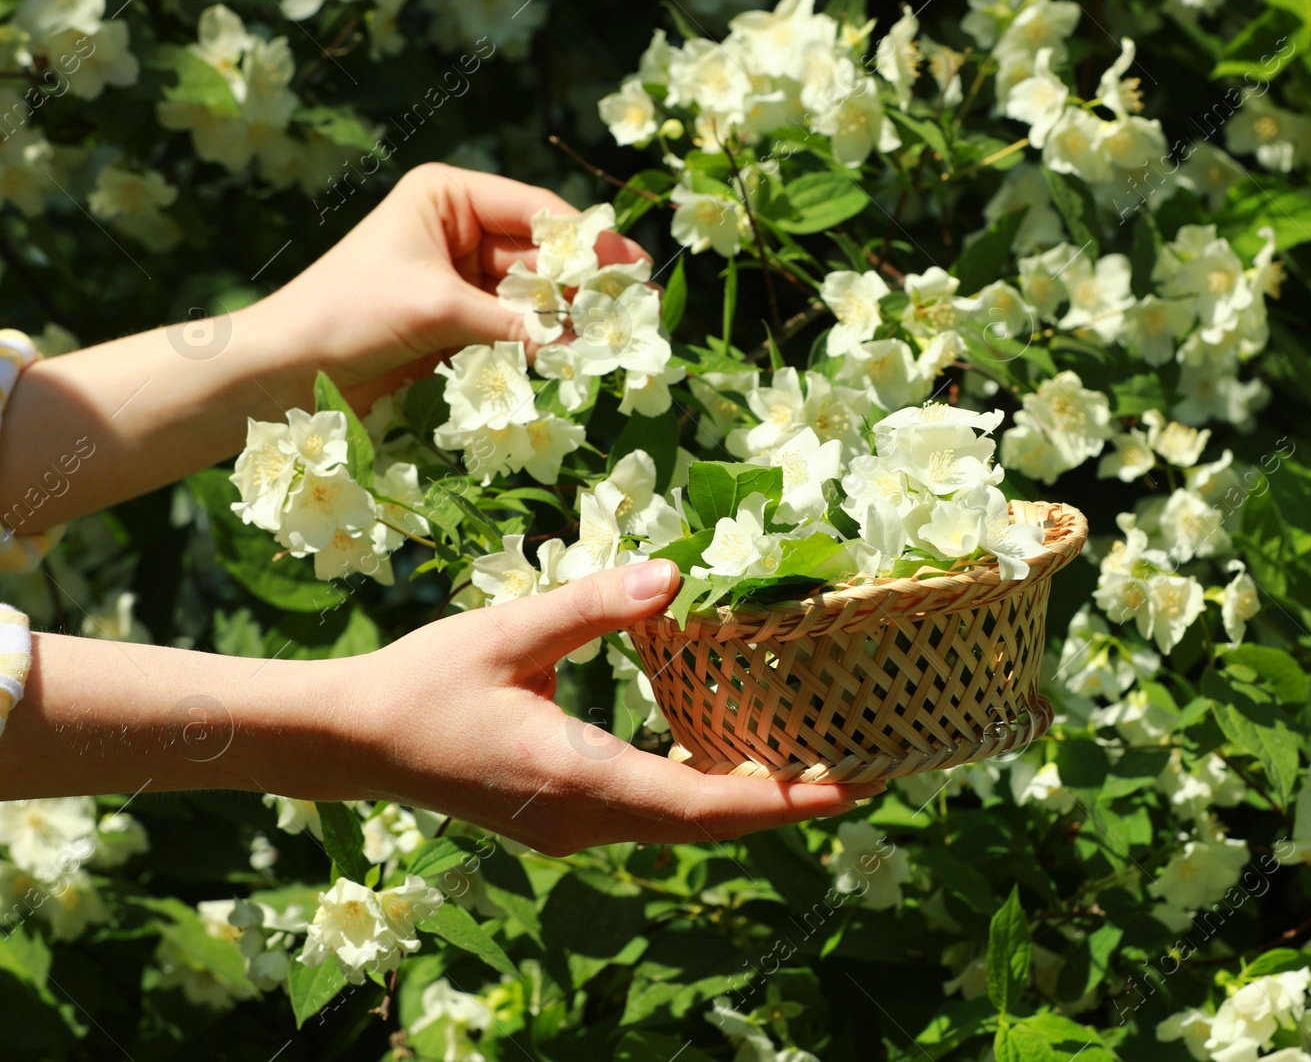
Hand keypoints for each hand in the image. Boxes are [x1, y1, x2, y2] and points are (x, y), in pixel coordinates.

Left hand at [261, 162, 648, 413]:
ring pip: (530, 299)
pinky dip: (538, 347)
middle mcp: (457, 230)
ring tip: (612, 342)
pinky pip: (512, 331)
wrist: (284, 371)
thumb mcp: (437, 310)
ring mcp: (458, 280)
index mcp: (448, 197)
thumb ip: (512, 325)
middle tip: (636, 309)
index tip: (632, 266)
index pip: (534, 213)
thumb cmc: (347, 314)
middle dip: (583, 285)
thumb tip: (579, 343)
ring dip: (565, 322)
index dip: (586, 241)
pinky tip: (572, 361)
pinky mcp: (455, 325)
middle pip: (540, 257)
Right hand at [335, 559, 882, 855]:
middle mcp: (582, 820)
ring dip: (747, 802)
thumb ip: (594, 605)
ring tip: (816, 764)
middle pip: (706, 826)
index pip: (703, 806)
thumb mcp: (510, 631)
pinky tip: (731, 760)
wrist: (352, 742)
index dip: (784, 799)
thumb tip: (675, 575)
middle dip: (786, 803)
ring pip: (681, 827)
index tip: (853, 786)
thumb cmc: (425, 681)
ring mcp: (572, 829)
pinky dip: (701, 796)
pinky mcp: (562, 820)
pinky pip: (651, 817)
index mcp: (576, 777)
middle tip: (864, 772)